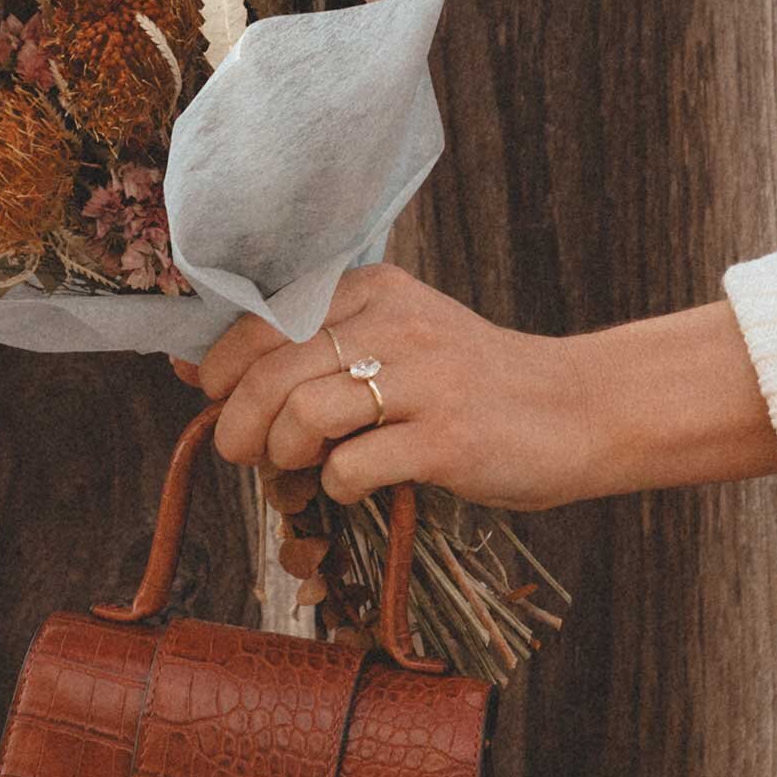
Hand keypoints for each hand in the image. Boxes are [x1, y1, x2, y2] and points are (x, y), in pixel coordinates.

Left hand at [174, 262, 776, 511]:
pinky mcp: (447, 439)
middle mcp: (395, 323)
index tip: (217, 401)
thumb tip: (200, 372)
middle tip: (242, 454)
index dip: (221, 369)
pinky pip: (352, 467)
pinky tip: (356, 485)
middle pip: (271, 371)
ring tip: (297, 470)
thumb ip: (310, 348)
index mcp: (375, 290)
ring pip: (302, 414)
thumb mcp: (397, 340)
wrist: (576, 411)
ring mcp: (424, 380)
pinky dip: (335, 486)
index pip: (262, 319)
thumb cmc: (470, 385)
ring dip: (281, 456)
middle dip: (237, 424)